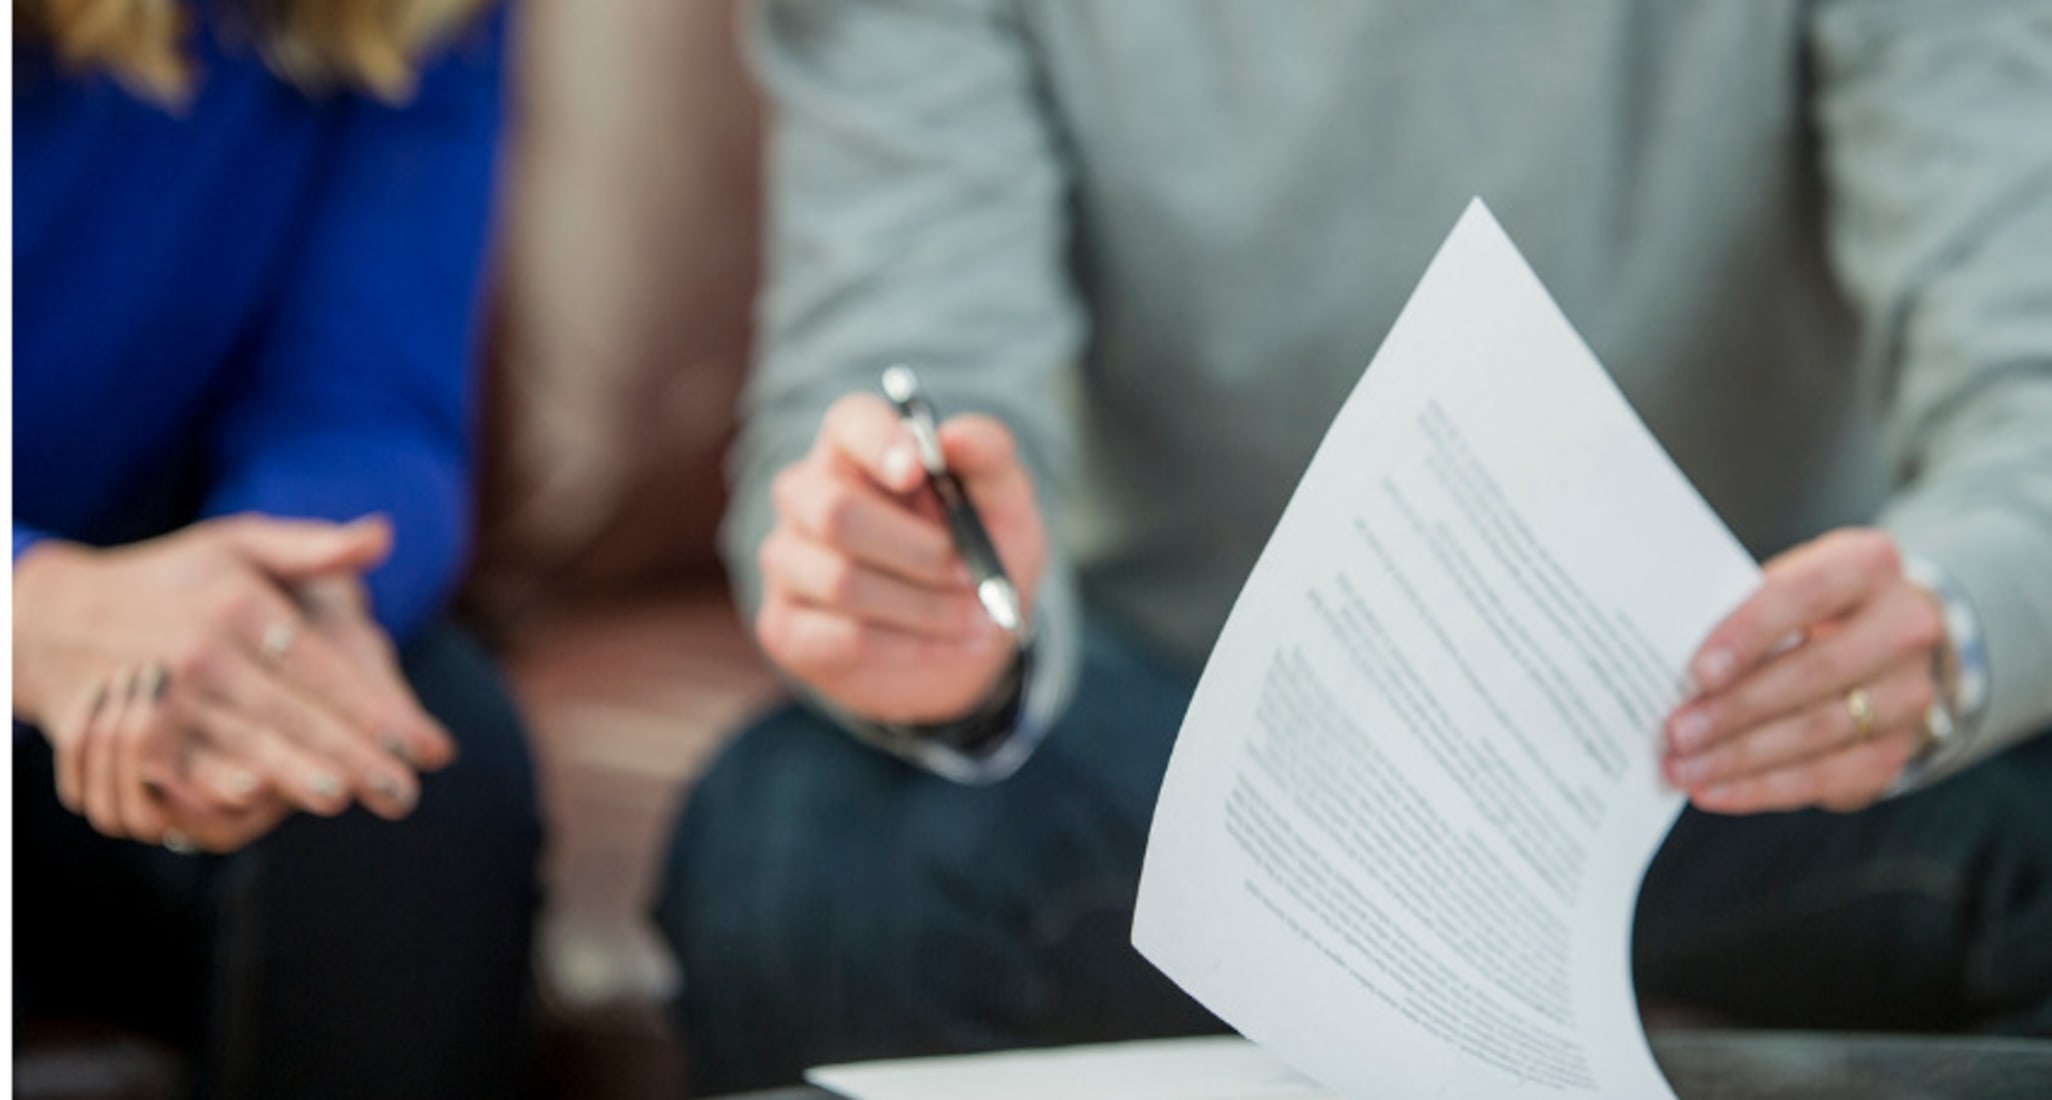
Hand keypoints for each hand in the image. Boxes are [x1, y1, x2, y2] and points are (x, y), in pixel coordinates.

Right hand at [14, 516, 440, 843]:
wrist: (53, 611)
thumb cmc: (171, 577)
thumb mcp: (236, 544)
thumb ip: (311, 547)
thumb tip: (382, 536)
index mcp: (238, 605)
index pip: (320, 668)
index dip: (371, 710)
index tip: (418, 745)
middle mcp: (200, 649)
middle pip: (291, 713)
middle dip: (351, 756)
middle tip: (403, 792)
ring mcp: (158, 692)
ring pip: (241, 743)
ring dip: (294, 774)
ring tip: (345, 797)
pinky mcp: (123, 727)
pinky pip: (178, 764)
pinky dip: (213, 785)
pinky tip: (252, 803)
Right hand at [756, 393, 1046, 723]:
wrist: (967, 632)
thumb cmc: (979, 546)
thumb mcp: (1004, 501)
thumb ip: (988, 458)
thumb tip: (954, 438)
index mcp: (855, 446)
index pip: (850, 423)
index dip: (879, 443)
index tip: (918, 470)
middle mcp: (805, 494)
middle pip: (835, 512)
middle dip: (919, 551)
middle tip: (975, 575)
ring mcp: (786, 561)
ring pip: (843, 582)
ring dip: (926, 608)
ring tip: (980, 619)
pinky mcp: (785, 627)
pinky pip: (843, 638)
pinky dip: (913, 647)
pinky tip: (954, 647)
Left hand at [1662, 529, 1942, 813]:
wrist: (1888, 638)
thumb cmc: (1809, 606)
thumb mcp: (1784, 583)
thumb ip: (1738, 610)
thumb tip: (1665, 663)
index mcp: (1868, 565)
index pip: (1805, 595)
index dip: (1749, 633)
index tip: (1697, 672)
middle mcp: (1903, 628)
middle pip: (1813, 673)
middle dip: (1735, 709)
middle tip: (1675, 733)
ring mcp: (1909, 693)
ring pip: (1817, 732)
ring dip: (1739, 757)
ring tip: (1682, 769)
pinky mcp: (1897, 749)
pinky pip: (1825, 777)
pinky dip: (1762, 788)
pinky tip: (1715, 792)